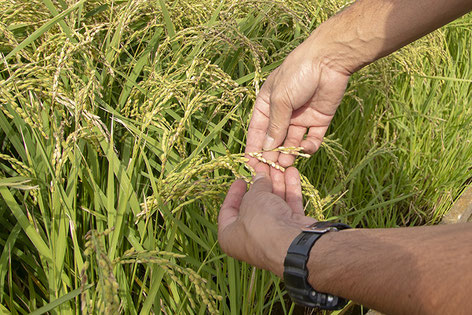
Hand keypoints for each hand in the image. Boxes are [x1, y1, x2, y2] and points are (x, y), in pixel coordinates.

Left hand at [218, 168, 315, 276]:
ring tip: (279, 165)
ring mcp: (273, 236)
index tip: (240, 180)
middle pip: (254, 206)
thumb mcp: (253, 199)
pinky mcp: (292, 232)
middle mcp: (250, 238)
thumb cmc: (262, 223)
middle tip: (263, 167)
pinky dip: (290, 190)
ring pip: (274, 205)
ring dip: (277, 184)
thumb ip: (256, 186)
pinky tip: (292, 172)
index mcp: (231, 236)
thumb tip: (260, 176)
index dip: (234, 193)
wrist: (293, 245)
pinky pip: (289, 208)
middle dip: (261, 184)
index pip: (228, 211)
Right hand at [245, 35, 349, 196]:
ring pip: (292, 142)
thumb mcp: (280, 100)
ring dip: (288, 154)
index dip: (254, 147)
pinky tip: (306, 148)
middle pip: (275, 139)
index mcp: (267, 104)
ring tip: (285, 164)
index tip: (250, 164)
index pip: (257, 130)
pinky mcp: (319, 120)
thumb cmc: (297, 74)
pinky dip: (309, 146)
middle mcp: (283, 112)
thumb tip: (267, 149)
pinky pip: (312, 138)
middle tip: (270, 170)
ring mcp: (301, 117)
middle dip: (272, 155)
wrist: (329, 60)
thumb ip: (275, 126)